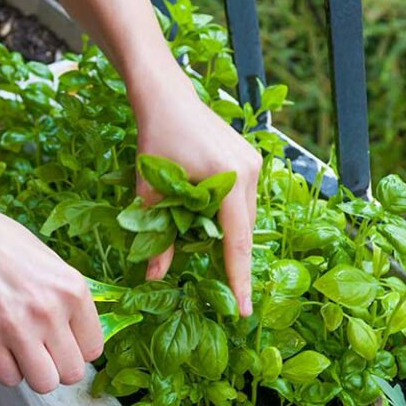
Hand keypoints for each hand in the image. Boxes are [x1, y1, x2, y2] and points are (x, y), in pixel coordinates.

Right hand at [0, 190, 102, 392]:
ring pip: (44, 383)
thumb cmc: (8, 248)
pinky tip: (1, 344)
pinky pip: (9, 379)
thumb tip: (84, 341)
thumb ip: (72, 304)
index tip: (65, 340)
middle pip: (72, 373)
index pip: (93, 350)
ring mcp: (16, 326)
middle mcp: (49, 310)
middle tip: (44, 348)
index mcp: (73, 290)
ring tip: (23, 348)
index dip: (78, 348)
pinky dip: (6, 367)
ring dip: (34, 371)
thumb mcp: (55, 267)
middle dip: (59, 365)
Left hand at [130, 74, 261, 316]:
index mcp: (228, 179)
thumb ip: (157, 236)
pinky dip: (229, 216)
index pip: (237, 241)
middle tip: (223, 290)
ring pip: (245, 215)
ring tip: (207, 249)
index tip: (244, 310)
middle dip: (232, 260)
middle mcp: (249, 171)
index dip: (239, 279)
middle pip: (244, 230)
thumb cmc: (155, 138)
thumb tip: (153, 278)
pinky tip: (211, 221)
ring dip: (229, 235)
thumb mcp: (151, 190)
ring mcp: (253, 162)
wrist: (165, 95)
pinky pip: (244, 199)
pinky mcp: (250, 157)